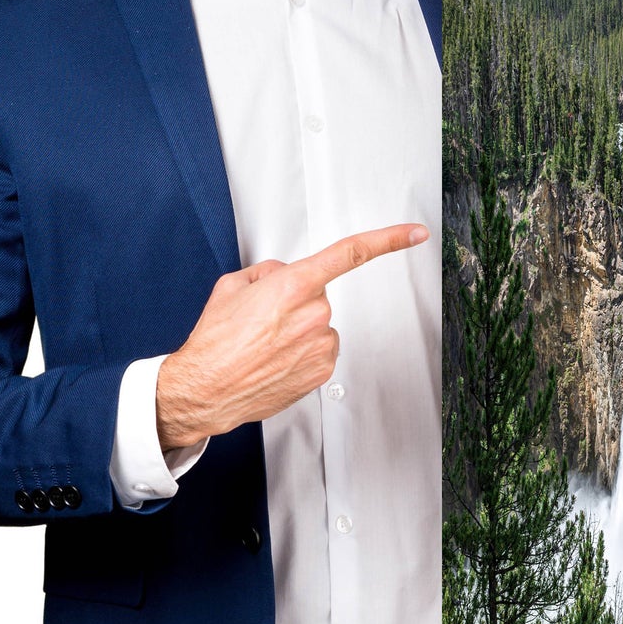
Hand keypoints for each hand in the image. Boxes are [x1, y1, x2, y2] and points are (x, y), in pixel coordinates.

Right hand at [155, 223, 429, 448]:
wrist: (206, 389)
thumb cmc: (215, 341)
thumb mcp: (232, 286)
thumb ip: (269, 271)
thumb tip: (285, 275)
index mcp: (293, 285)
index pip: (351, 253)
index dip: (389, 240)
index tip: (416, 233)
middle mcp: (314, 314)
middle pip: (319, 295)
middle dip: (296, 300)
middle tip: (263, 320)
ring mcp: (321, 345)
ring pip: (320, 325)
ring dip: (298, 330)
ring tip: (264, 344)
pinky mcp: (322, 370)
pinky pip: (319, 350)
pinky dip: (301, 353)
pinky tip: (275, 360)